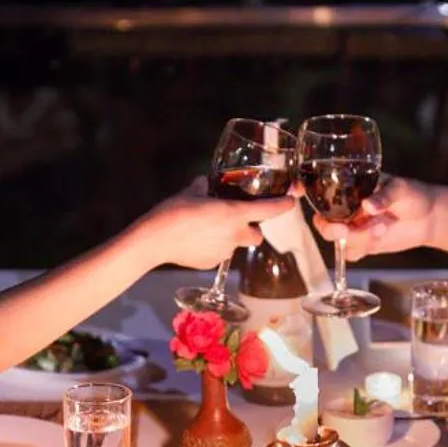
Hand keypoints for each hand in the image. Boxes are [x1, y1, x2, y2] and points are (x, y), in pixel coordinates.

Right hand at [139, 177, 300, 270]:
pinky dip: (214, 248)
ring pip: (237, 245)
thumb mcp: (191, 192)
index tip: (292, 201)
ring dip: (231, 238)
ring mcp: (225, 252)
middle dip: (253, 229)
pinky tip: (197, 241)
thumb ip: (205, 186)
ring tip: (210, 230)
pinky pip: (220, 254)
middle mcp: (235, 235)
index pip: (269, 210)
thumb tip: (207, 182)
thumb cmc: (174, 212)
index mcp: (235, 214)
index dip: (283, 205)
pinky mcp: (212, 264)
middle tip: (239, 221)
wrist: (155, 241)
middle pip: (257, 235)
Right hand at [308, 175, 436, 259]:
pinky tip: (379, 237)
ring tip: (382, 227)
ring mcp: (354, 227)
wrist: (430, 218)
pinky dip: (362, 248)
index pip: (323, 193)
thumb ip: (384, 196)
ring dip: (357, 238)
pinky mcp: (363, 244)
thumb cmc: (413, 195)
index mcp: (351, 189)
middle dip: (333, 229)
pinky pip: (351, 252)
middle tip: (347, 230)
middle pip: (324, 222)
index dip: (311, 197)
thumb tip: (368, 206)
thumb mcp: (400, 189)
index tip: (311, 203)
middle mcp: (347, 208)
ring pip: (339, 240)